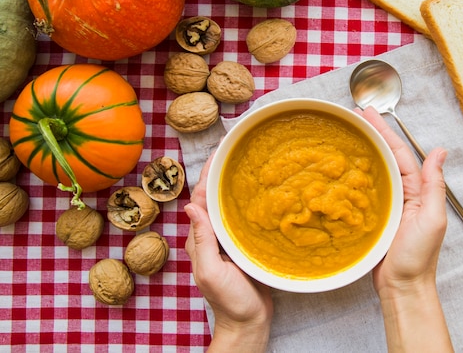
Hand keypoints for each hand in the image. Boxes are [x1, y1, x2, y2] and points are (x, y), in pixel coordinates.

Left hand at [185, 153, 272, 351]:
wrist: (248, 323)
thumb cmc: (229, 301)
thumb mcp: (212, 271)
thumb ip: (201, 241)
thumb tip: (189, 206)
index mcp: (200, 239)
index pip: (199, 199)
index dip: (206, 175)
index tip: (218, 152)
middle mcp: (212, 236)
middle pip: (214, 197)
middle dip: (220, 174)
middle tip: (236, 150)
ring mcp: (228, 241)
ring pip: (228, 206)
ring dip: (234, 185)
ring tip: (248, 164)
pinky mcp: (244, 246)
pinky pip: (243, 218)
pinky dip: (248, 202)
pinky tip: (261, 194)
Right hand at [357, 106, 452, 351]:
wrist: (402, 287)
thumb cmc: (418, 257)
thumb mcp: (432, 219)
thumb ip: (434, 185)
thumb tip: (441, 151)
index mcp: (416, 190)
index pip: (399, 153)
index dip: (384, 131)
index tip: (369, 114)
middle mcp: (402, 193)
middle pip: (384, 156)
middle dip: (371, 134)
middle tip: (352, 115)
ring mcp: (386, 204)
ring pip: (372, 170)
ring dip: (361, 149)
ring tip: (345, 132)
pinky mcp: (371, 217)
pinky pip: (361, 191)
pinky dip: (352, 175)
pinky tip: (341, 167)